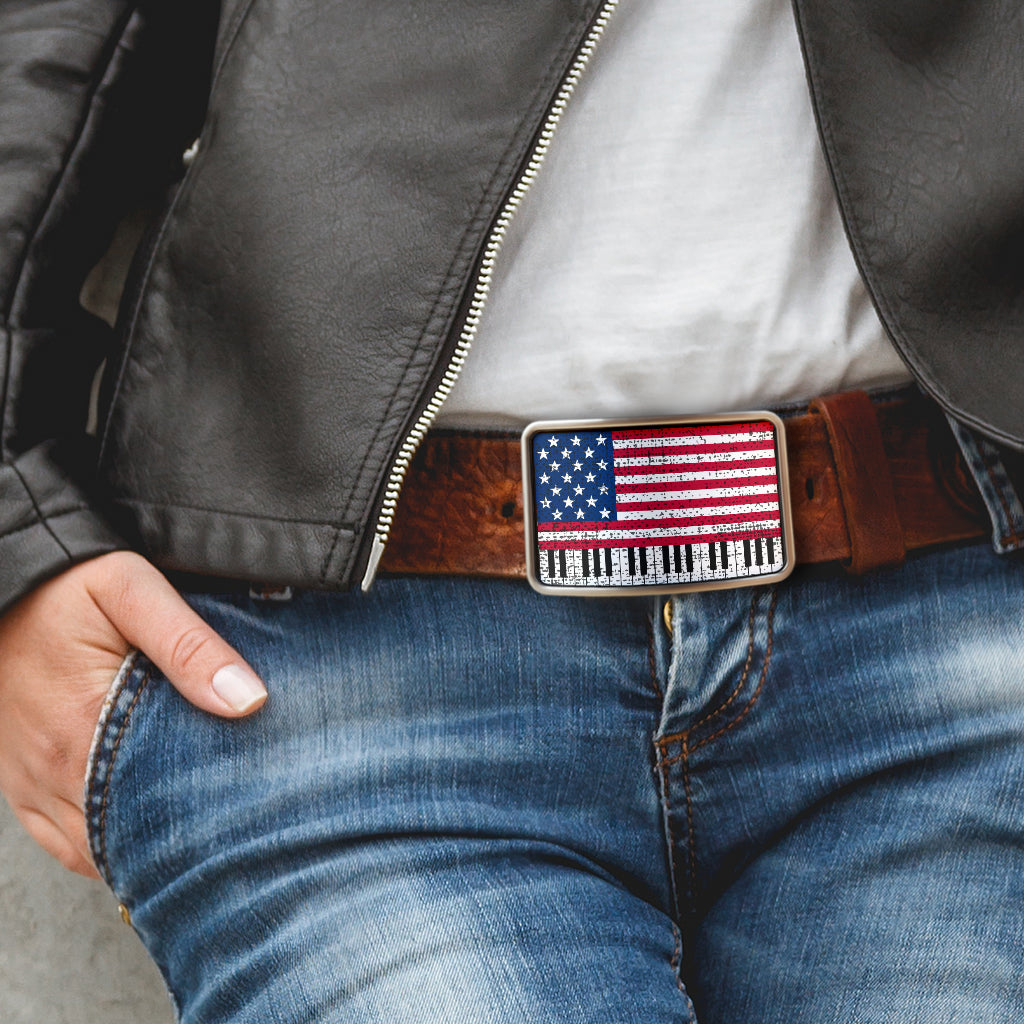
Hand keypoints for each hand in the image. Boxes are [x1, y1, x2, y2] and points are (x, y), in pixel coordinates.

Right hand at [0, 551, 266, 877]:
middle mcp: (52, 766)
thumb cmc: (67, 585)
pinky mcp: (20, 782)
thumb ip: (190, 644)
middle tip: (235, 824)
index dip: (207, 817)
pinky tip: (142, 831)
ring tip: (198, 827)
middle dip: (183, 836)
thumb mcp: (132, 593)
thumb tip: (249, 700)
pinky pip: (62, 842)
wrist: (3, 583)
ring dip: (143, 843)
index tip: (249, 813)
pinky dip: (103, 847)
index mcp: (83, 725)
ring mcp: (31, 780)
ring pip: (96, 847)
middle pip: (129, 834)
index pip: (158, 805)